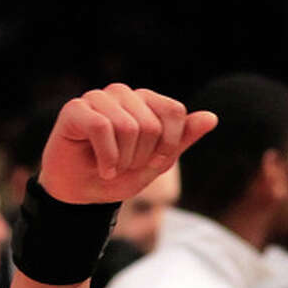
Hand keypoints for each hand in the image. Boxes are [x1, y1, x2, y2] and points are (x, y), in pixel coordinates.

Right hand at [40, 84, 216, 204]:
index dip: (169, 145)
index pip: (175, 111)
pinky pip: (101, 128)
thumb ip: (182, 139)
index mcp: (146, 102)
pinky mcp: (75, 109)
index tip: (154, 162)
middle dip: (142, 157)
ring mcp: (97, 98)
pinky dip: (106, 157)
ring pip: (127, 126)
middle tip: (126, 165)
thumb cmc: (120, 175)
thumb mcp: (158, 162)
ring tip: (112, 165)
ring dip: (123, 159)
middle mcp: (123, 93)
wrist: (83, 194)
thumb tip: (211, 117)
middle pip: (151, 124)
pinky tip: (101, 168)